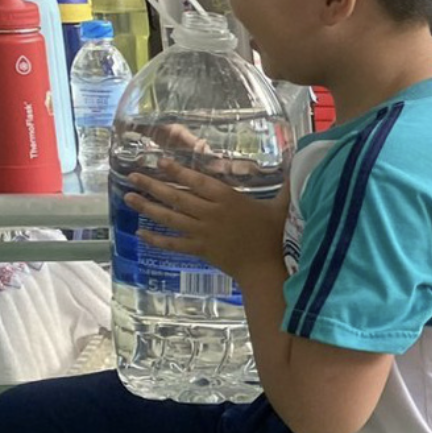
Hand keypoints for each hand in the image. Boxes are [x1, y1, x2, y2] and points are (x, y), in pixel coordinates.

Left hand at [122, 161, 287, 283]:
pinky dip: (157, 239)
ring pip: (171, 218)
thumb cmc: (276, 237)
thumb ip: (287, 185)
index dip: (179, 172)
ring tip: (129, 197)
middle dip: (153, 186)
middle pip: (177, 198)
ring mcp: (203, 233)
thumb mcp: (283, 207)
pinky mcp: (201, 250)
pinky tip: (141, 233)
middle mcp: (211, 214)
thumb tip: (302, 162)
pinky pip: (174, 244)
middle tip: (132, 176)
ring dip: (148, 207)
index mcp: (229, 200)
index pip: (199, 182)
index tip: (161, 162)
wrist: (267, 270)